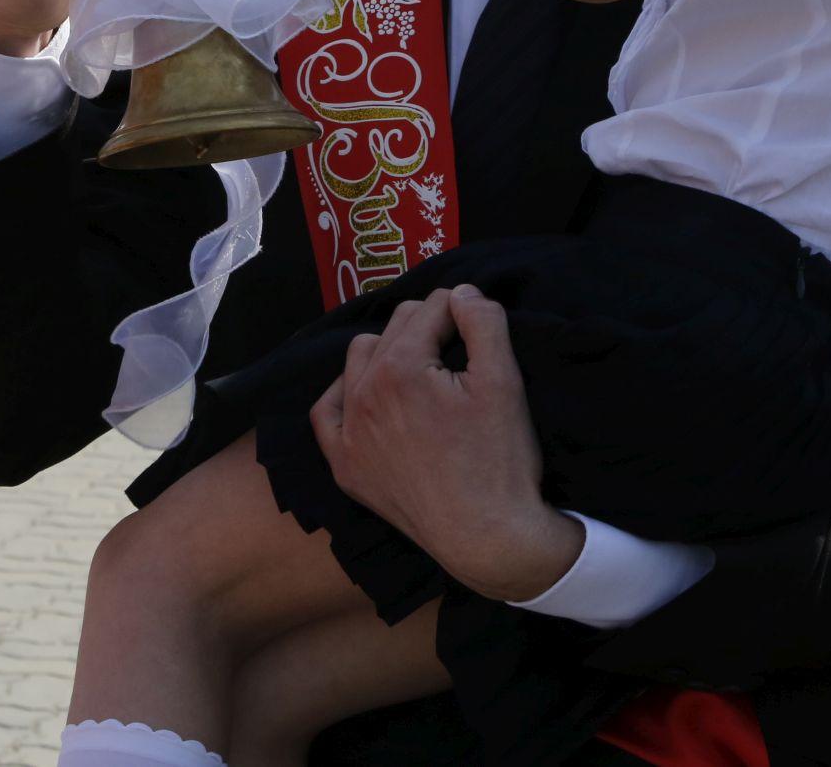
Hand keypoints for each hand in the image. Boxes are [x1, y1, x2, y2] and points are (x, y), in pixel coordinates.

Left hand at [310, 286, 584, 604]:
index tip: (481, 330)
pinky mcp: (345, 466)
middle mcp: (361, 394)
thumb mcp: (504, 381)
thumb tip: (462, 292)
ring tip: (423, 371)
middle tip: (460, 353)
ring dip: (389, 352)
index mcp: (399, 368)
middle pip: (396, 327)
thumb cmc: (500, 460)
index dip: (463, 312)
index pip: (431, 309)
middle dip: (429, 328)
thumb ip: (483, 321)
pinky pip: (326, 412)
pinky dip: (347, 395)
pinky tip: (370, 396)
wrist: (487, 537)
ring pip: (359, 359)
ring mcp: (348, 432)